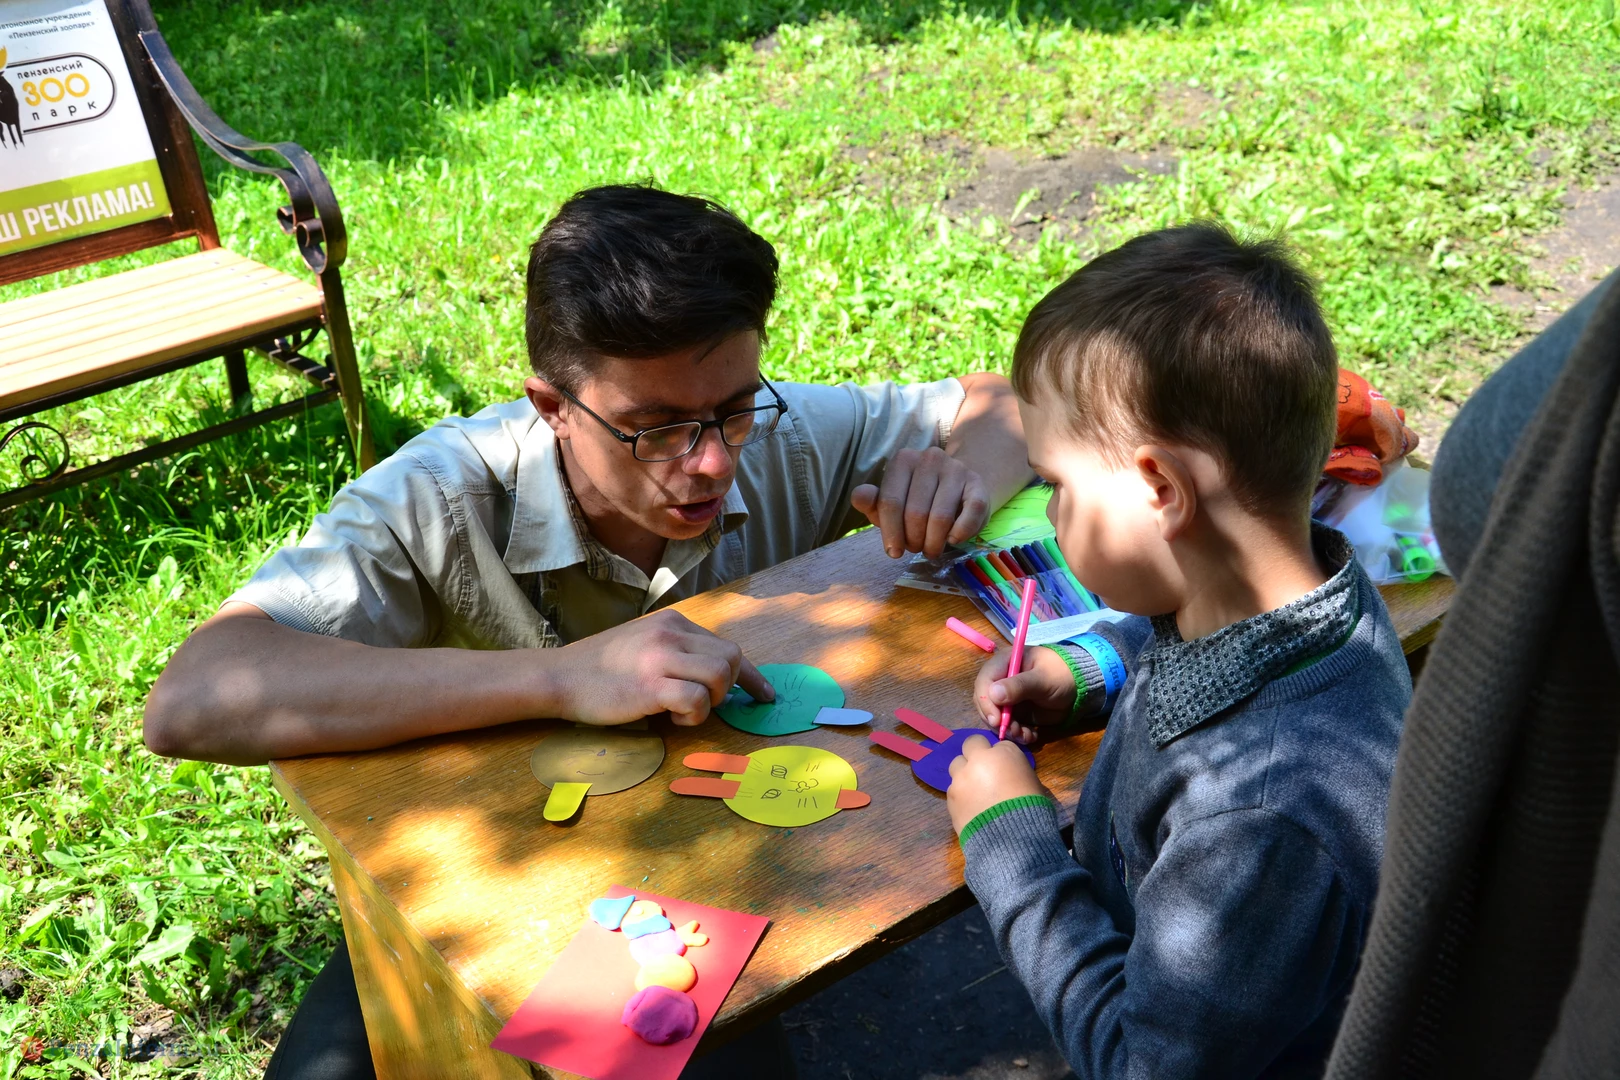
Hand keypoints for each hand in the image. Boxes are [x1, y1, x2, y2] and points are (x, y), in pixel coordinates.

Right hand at [554, 609, 772, 726]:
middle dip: (727, 688)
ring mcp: (661, 657)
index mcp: (673, 623)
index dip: (751, 675)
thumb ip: (678, 651)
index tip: (764, 694)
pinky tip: (670, 719)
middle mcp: (671, 633)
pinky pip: (697, 700)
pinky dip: (693, 717)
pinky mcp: (651, 685)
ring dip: (710, 702)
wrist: (560, 676)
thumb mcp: (644, 644)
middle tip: (699, 703)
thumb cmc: (600, 668)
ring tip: (681, 710)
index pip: (727, 646)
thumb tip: (716, 675)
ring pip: (719, 676)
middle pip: (731, 658)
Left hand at [851, 446, 990, 559]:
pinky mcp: (978, 484)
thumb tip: (859, 497)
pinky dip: (959, 534)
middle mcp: (930, 458)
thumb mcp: (891, 502)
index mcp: (903, 460)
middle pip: (915, 513)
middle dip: (913, 540)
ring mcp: (956, 468)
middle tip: (915, 548)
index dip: (891, 533)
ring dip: (934, 543)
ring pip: (941, 517)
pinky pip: (970, 514)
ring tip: (931, 549)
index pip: (891, 502)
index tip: (893, 552)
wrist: (958, 489)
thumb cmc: (916, 500)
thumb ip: (872, 503)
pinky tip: (952, 539)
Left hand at [946, 734, 1047, 833]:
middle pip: (971, 744)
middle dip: (976, 754)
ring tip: (975, 793)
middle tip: (984, 771)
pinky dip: (961, 794)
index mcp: (1004, 754)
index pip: (999, 744)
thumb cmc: (1031, 810)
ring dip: (965, 773)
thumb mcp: (1032, 784)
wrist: (1012, 839)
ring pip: (956, 765)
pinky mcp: (950, 796)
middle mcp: (979, 760)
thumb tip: (1007, 777)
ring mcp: (961, 777)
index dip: (1001, 756)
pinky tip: (970, 808)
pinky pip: (953, 788)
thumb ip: (1015, 772)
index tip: (1005, 768)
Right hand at [972, 645, 1075, 744]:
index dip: (985, 702)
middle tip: (1013, 732)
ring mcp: (1007, 698)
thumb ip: (1019, 686)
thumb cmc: (1060, 675)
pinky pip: (1008, 726)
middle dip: (997, 721)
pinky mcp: (1015, 712)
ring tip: (1025, 735)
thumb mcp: (1041, 679)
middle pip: (985, 703)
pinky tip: (1031, 736)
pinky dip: (1017, 734)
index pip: (984, 683)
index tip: (996, 720)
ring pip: (996, 718)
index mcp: (1003, 664)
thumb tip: (993, 694)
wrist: (1079, 688)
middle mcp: (1000, 681)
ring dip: (1008, 730)